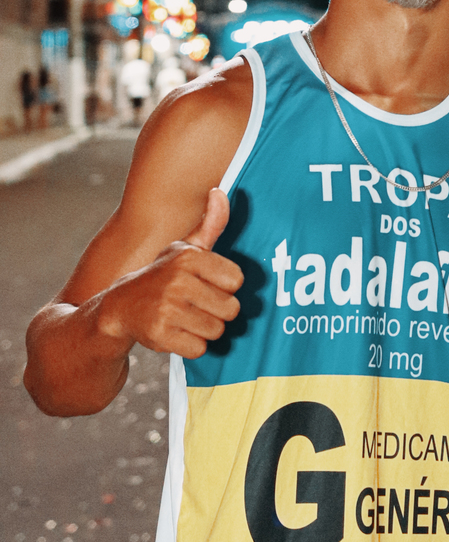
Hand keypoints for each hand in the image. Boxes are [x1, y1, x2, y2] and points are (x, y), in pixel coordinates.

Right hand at [94, 189, 242, 359]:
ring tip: (186, 318)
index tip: (208, 284)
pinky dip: (191, 346)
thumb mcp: (184, 249)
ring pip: (217, 330)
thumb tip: (219, 192)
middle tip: (197, 305)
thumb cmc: (162, 276)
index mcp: (188, 257)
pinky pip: (200, 349)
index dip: (225, 286)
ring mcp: (167, 309)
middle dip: (217, 311)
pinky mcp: (160, 336)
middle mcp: (178, 281)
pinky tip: (176, 333)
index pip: (237, 280)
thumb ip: (210, 225)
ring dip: (205, 329)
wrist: (119, 307)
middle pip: (231, 308)